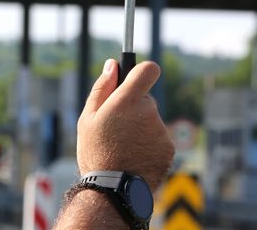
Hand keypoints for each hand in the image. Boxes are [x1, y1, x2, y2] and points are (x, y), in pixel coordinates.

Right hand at [76, 59, 173, 190]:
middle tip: (116, 127)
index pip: (148, 70)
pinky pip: (158, 138)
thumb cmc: (95, 152)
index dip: (142, 71)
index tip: (135, 78)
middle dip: (134, 107)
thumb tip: (112, 65)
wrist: (113, 191)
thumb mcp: (87, 118)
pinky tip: (134, 156)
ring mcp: (161, 131)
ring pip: (151, 120)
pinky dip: (149, 144)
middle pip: (146, 99)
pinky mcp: (169, 148)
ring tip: (123, 147)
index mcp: (127, 101)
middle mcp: (149, 112)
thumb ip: (102, 88)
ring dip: (140, 128)